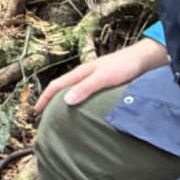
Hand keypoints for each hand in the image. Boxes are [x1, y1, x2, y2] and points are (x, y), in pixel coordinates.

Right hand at [34, 37, 169, 113]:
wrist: (144, 60)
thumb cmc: (124, 66)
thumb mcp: (103, 78)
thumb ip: (86, 88)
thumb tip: (65, 102)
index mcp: (80, 73)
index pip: (56, 86)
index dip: (44, 99)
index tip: (35, 113)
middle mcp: (84, 76)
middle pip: (62, 89)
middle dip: (50, 102)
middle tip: (44, 119)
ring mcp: (93, 80)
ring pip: (73, 92)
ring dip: (64, 103)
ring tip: (60, 118)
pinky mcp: (103, 85)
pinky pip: (84, 96)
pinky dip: (77, 104)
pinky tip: (82, 113)